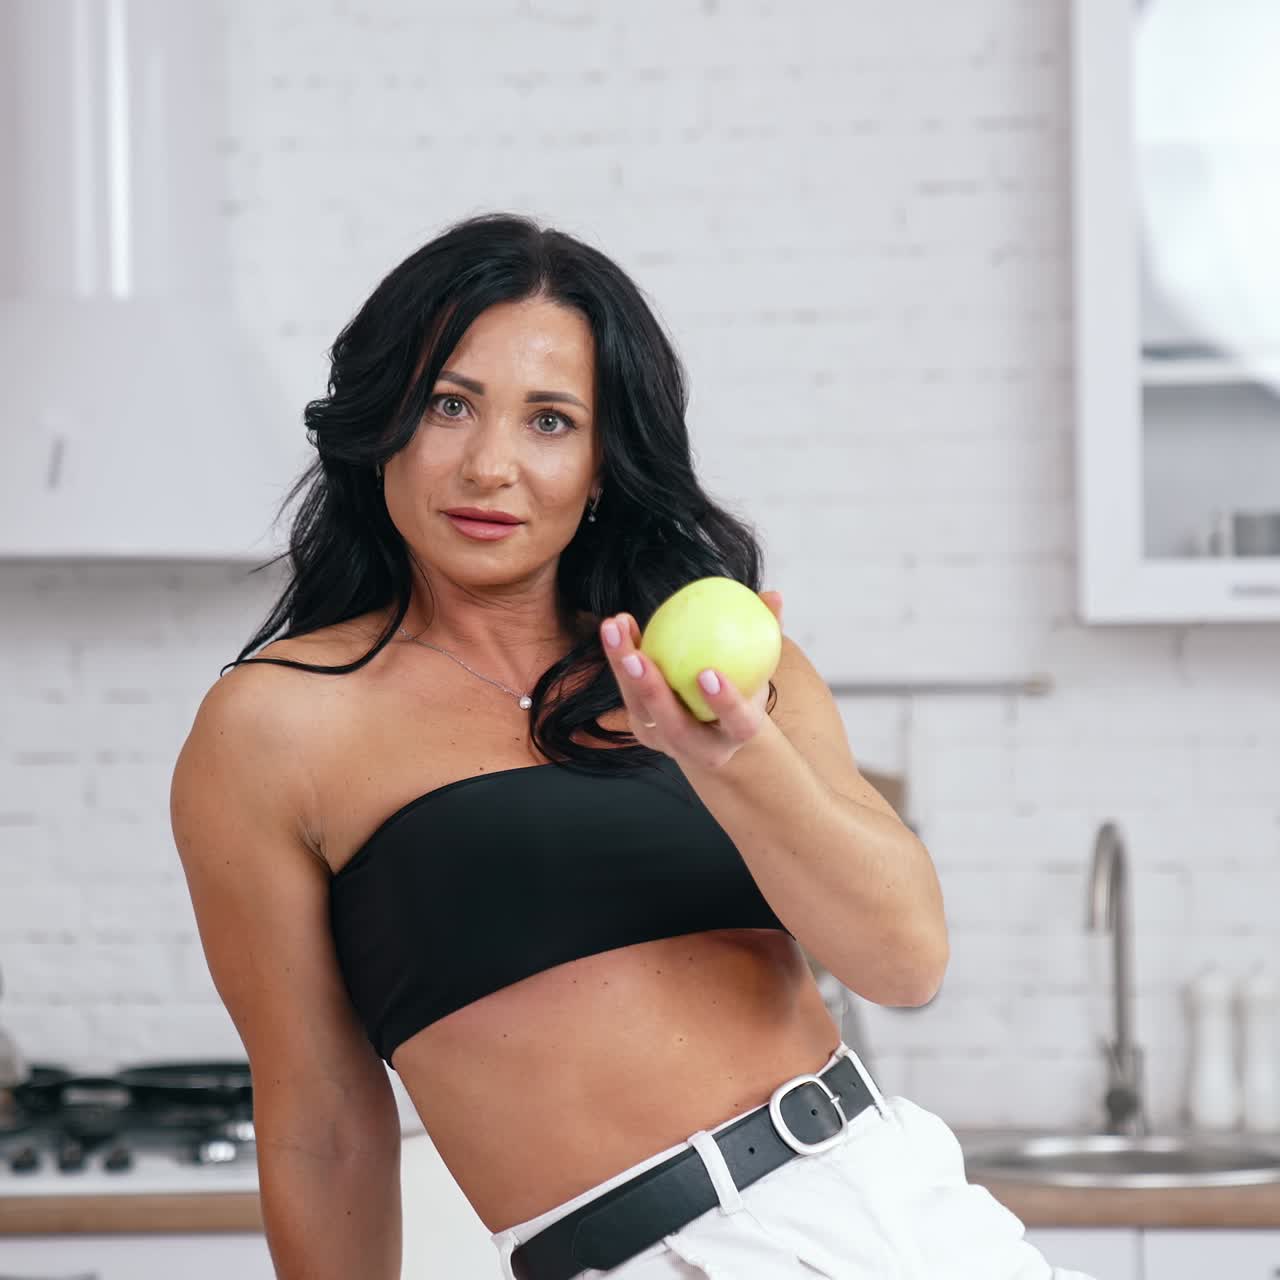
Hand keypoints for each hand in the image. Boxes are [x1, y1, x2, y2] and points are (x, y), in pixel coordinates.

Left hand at [600, 590, 783, 770]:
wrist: (718, 728)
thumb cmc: (745, 687)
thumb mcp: (761, 666)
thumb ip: (767, 632)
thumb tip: (773, 595)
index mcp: (737, 734)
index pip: (735, 722)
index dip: (725, 702)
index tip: (709, 673)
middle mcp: (700, 747)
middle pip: (674, 726)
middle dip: (653, 693)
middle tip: (637, 656)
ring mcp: (666, 742)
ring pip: (640, 711)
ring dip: (622, 669)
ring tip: (615, 629)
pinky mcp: (643, 729)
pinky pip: (628, 693)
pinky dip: (620, 659)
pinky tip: (617, 625)